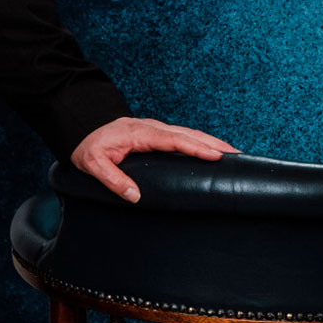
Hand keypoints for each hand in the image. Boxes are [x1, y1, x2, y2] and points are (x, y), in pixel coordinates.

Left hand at [71, 118, 236, 203]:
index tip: (216, 155)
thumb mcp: (94, 164)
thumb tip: (135, 196)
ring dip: (212, 142)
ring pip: (190, 133)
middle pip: (189, 134)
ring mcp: (157, 129)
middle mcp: (153, 128)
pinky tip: (213, 150)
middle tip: (238, 156)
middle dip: (214, 144)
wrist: (84, 127)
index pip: (174, 139)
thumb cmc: (89, 146)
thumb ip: (112, 179)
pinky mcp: (158, 133)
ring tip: (234, 154)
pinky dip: (201, 142)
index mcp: (140, 134)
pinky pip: (184, 136)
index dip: (196, 147)